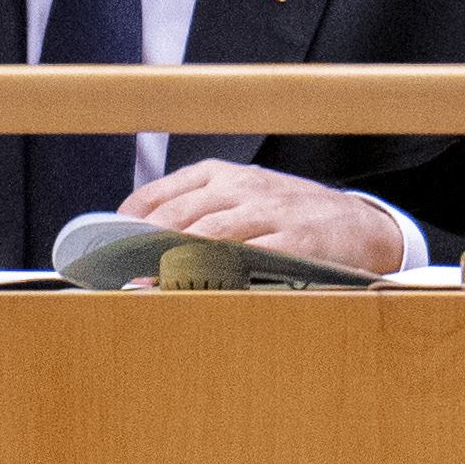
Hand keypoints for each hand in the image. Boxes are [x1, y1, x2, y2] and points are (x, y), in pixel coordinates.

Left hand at [119, 161, 408, 272]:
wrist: (363, 226)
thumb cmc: (290, 218)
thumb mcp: (245, 198)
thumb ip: (198, 213)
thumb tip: (135, 245)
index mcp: (225, 173)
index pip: (160, 192)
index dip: (126, 222)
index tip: (102, 248)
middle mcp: (245, 186)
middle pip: (178, 214)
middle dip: (141, 247)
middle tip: (114, 276)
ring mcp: (272, 212)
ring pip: (208, 234)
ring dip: (170, 262)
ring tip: (143, 287)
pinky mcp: (296, 242)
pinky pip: (249, 258)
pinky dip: (218, 274)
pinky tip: (196, 290)